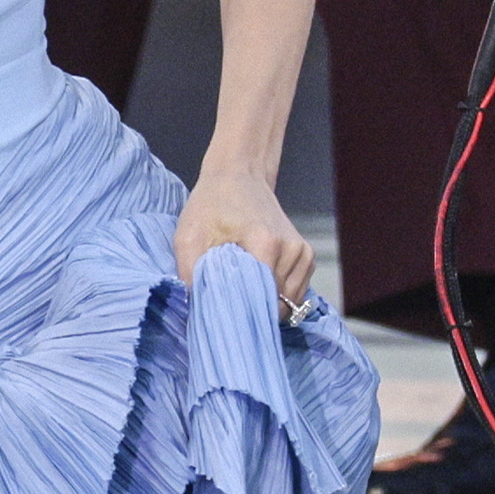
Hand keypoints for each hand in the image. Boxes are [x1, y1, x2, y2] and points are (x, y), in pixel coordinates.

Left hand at [172, 168, 314, 313]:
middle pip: (276, 304)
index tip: (222, 316)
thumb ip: (190, 275)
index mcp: (265, 243)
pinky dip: (276, 294)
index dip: (241, 314)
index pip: (261, 299)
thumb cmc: (211, 205)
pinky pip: (294, 292)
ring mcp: (302, 253)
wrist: (239, 177)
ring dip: (265, 302)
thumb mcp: (188, 237)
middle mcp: (290, 249)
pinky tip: (256, 281)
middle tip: (228, 300)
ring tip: (241, 286)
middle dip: (252, 309)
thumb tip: (193, 311)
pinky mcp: (305, 256)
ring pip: (287, 302)